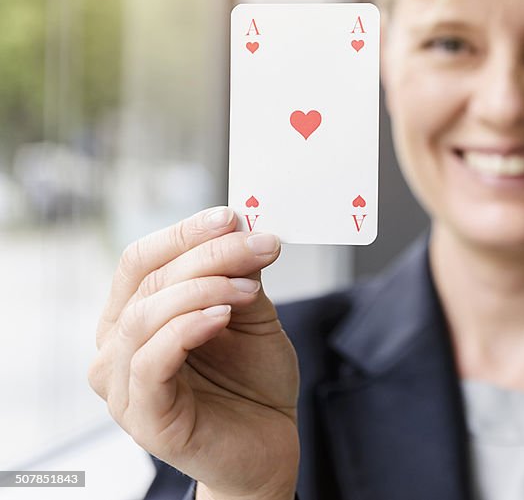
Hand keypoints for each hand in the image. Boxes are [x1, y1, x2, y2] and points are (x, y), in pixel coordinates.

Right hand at [88, 207, 298, 499]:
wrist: (269, 444)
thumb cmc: (252, 382)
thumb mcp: (251, 314)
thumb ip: (240, 274)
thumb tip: (241, 225)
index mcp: (133, 316)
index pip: (141, 260)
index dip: (184, 232)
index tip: (232, 216)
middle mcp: (117, 348)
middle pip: (149, 281)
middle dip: (210, 255)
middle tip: (261, 246)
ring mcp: (124, 386)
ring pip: (146, 315)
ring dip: (204, 288)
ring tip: (250, 287)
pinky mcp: (144, 417)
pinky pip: (152, 361)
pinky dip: (187, 328)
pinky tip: (223, 316)